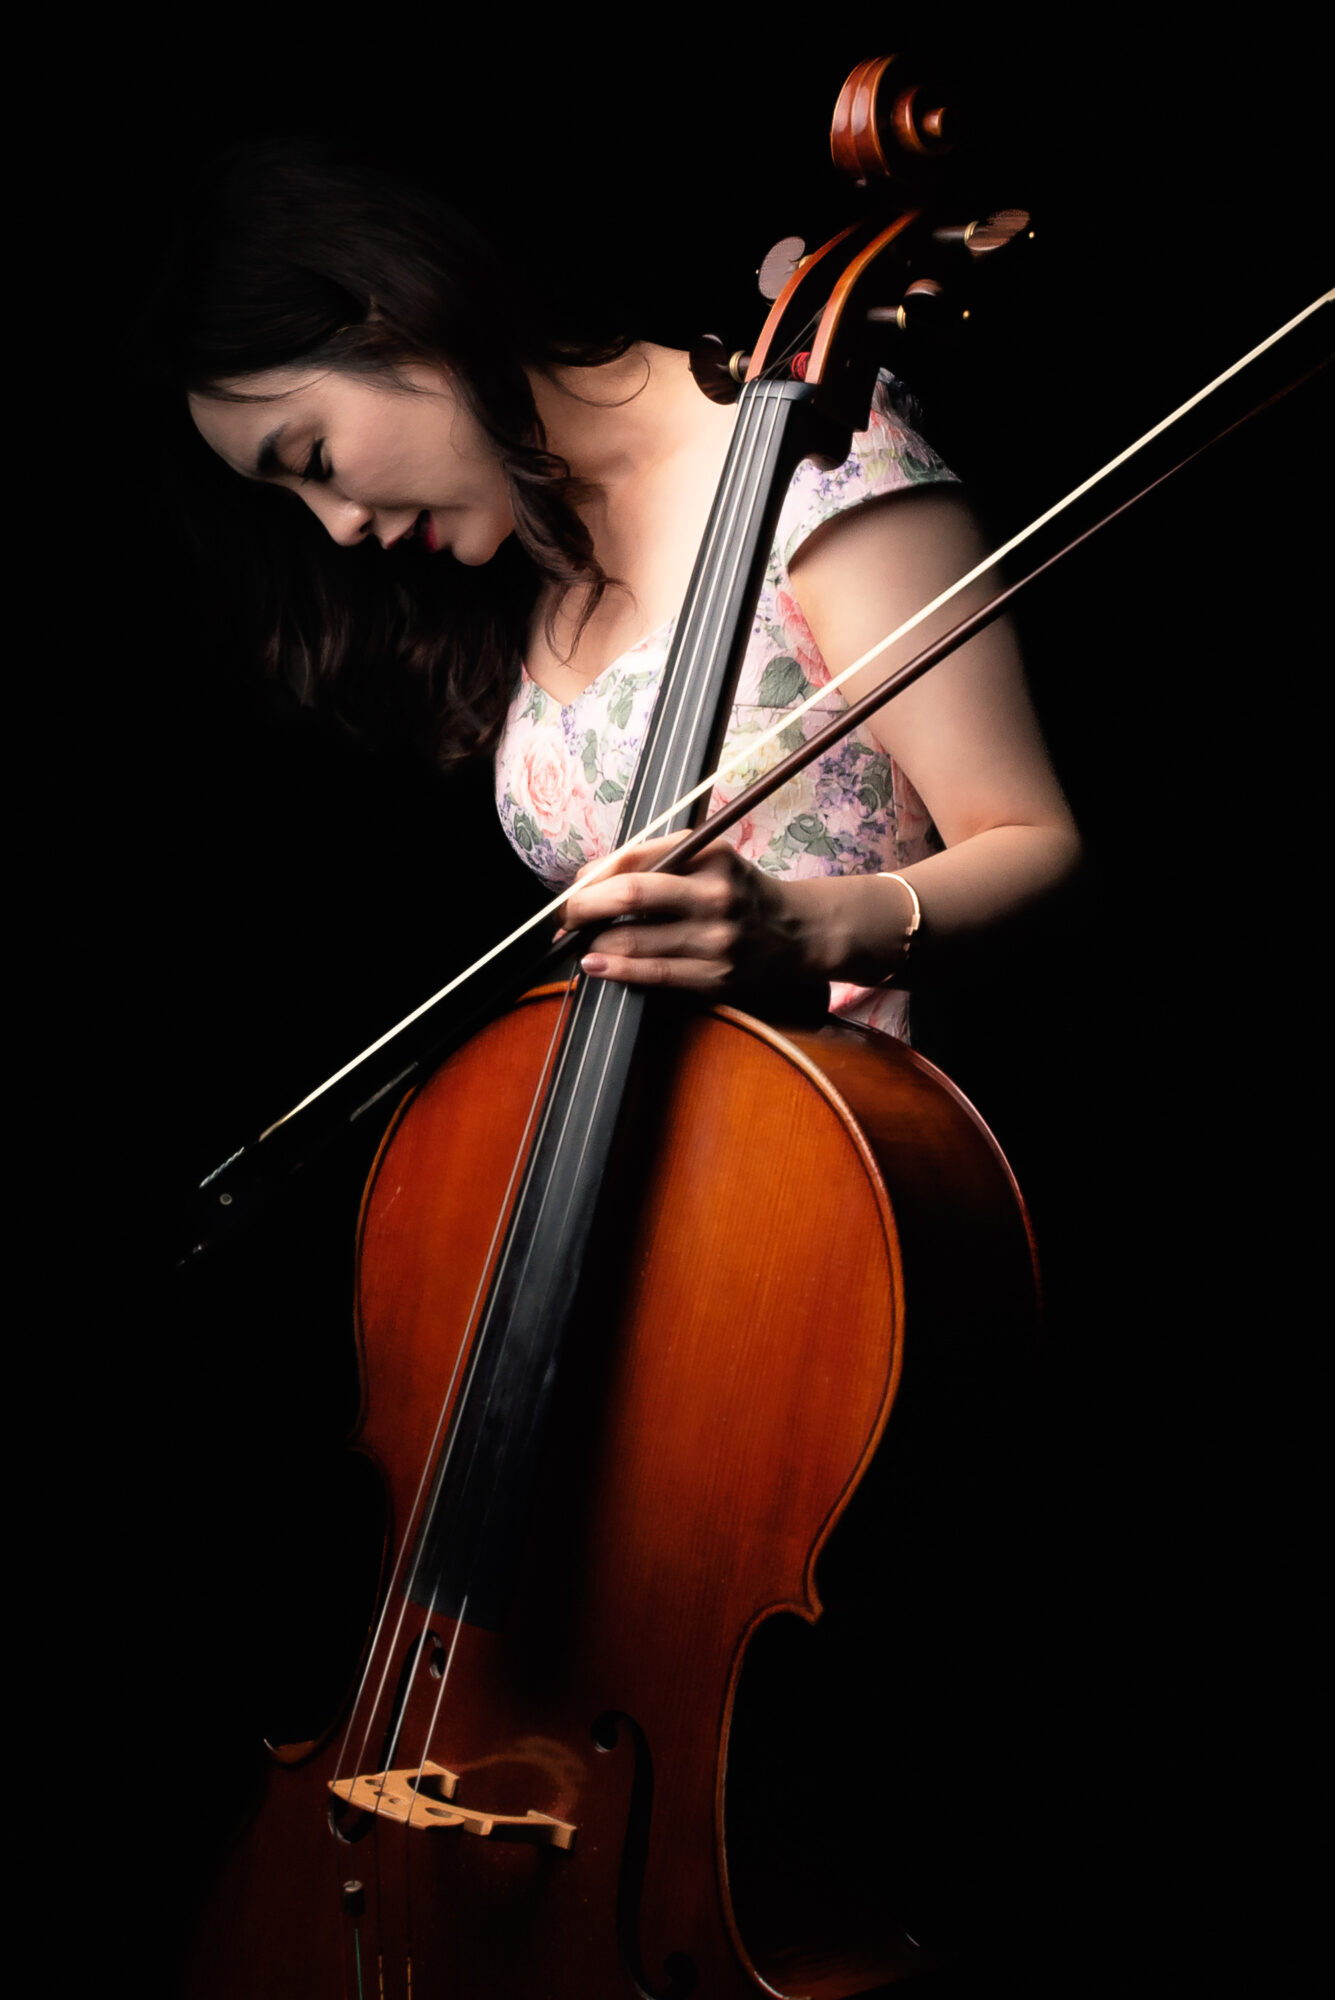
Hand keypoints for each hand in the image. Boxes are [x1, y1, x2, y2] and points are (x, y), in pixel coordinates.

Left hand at [559, 835, 830, 1007]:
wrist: (800, 934)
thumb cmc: (739, 893)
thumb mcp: (709, 859)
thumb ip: (655, 861)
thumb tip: (588, 880)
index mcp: (711, 855)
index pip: (632, 859)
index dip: (590, 877)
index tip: (572, 890)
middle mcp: (715, 894)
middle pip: (628, 895)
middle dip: (582, 909)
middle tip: (565, 918)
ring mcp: (717, 939)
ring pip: (633, 940)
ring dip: (594, 943)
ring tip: (579, 943)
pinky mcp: (717, 977)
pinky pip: (654, 974)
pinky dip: (616, 969)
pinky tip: (597, 965)